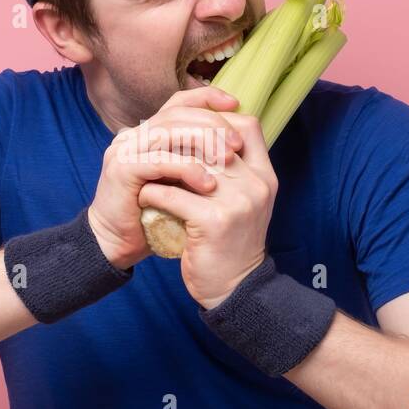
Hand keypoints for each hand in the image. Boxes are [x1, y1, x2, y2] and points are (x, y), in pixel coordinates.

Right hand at [87, 86, 244, 270]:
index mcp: (146, 132)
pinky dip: (186, 169)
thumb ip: (197, 159)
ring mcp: (124, 150)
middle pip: (176, 113)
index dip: (207, 98)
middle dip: (212, 123)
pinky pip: (158, 161)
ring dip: (203, 142)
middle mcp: (133, 135)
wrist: (115, 244)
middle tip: (237, 142)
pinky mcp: (121, 171)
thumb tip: (237, 144)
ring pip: (168, 132)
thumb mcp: (180, 182)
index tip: (236, 104)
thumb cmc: (153, 215)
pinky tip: (208, 183)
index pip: (178, 102)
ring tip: (229, 159)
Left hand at [135, 110, 276, 308]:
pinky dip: (153, 193)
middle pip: (214, 139)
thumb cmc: (229, 244)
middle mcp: (256, 184)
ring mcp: (238, 202)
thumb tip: (205, 136)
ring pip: (190, 162)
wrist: (234, 289)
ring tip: (145, 168)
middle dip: (180, 141)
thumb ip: (233, 172)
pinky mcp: (215, 221)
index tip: (189, 129)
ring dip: (162, 163)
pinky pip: (174, 194)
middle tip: (155, 145)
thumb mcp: (242, 203)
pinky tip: (144, 198)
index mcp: (264, 176)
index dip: (218, 119)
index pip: (247, 126)